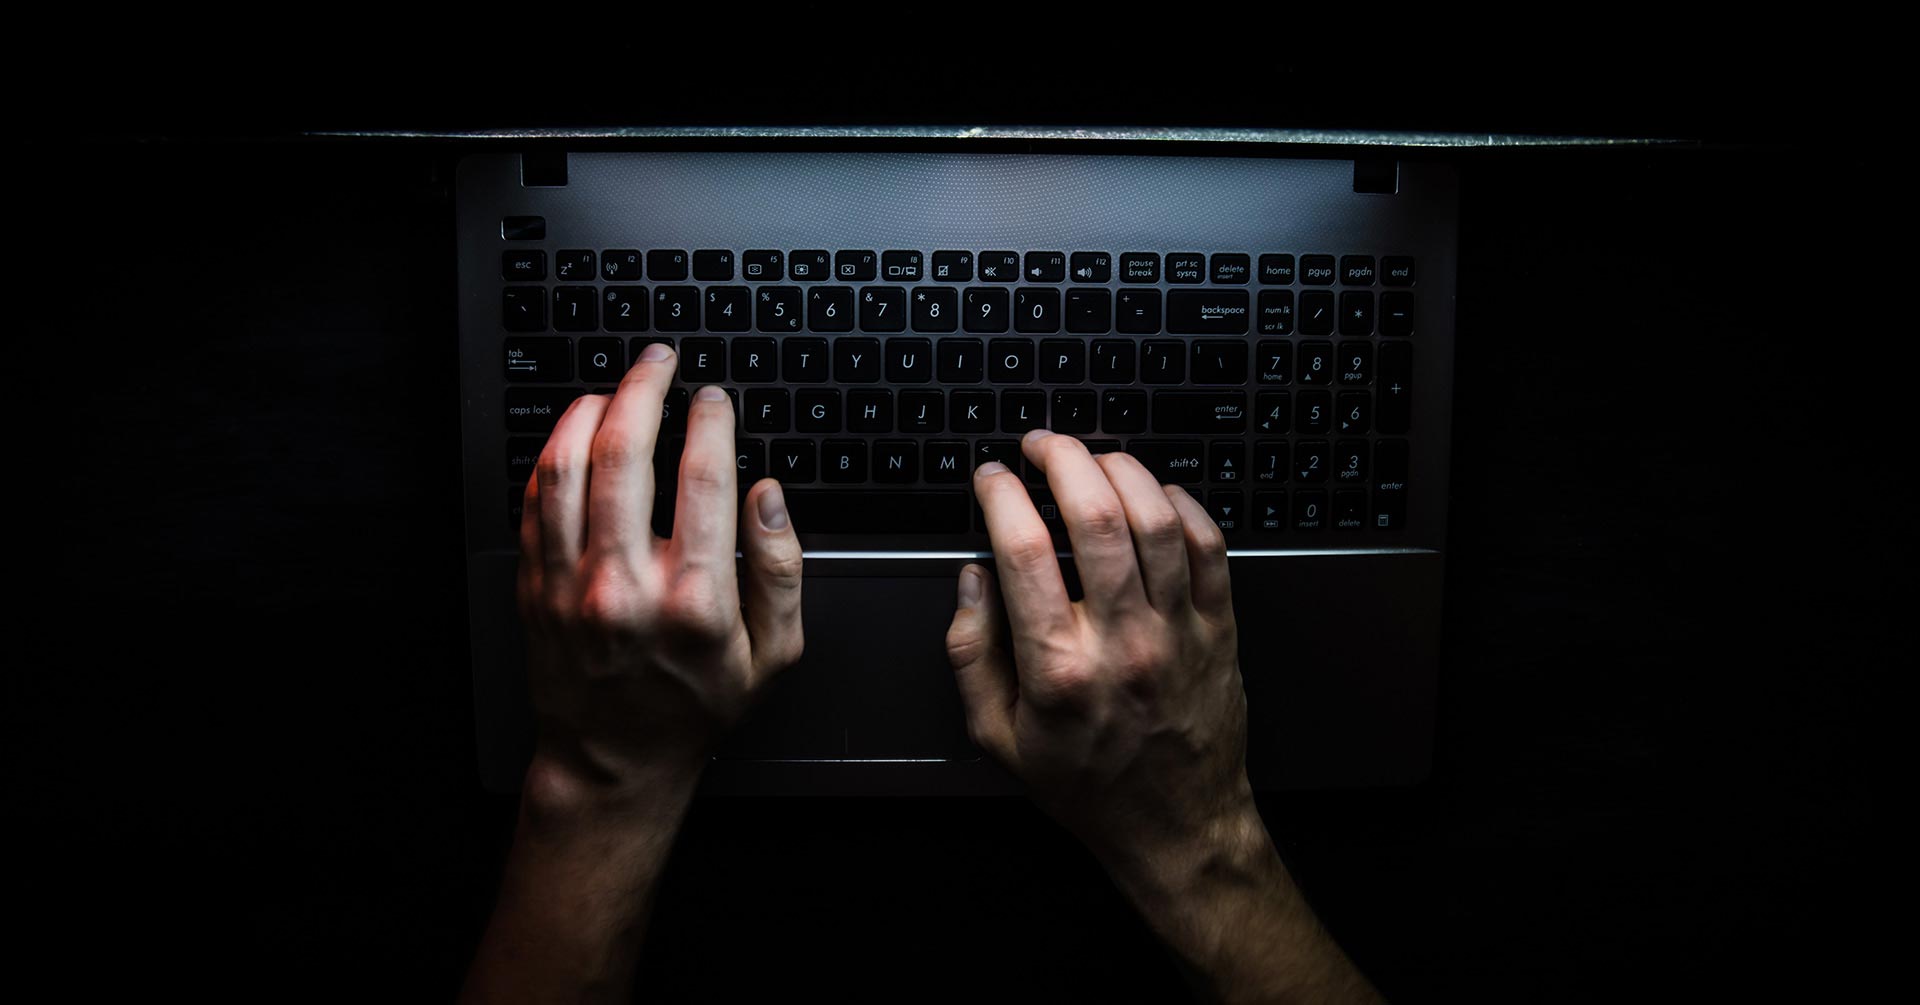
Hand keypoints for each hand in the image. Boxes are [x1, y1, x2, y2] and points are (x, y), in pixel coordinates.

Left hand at [517, 343, 803, 794]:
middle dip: (644, 391)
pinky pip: (535, 501)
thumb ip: (780, 569)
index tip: (714, 400)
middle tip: (658, 362)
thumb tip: (767, 494)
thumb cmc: (696, 705)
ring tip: (613, 389)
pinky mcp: (536, 588)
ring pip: (567, 469)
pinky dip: (553, 455)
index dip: (710, 422)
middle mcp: (626, 587)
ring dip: (589, 412)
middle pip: (623, 455)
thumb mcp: (773, 654)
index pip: (703, 479)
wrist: (614, 758)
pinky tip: (574, 434)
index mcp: (695, 601)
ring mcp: (571, 586)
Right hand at [944, 428, 1252, 872]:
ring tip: (1093, 459)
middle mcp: (1122, 642)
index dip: (1002, 494)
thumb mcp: (998, 736)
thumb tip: (972, 579)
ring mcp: (1178, 632)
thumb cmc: (1087, 783)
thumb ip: (971, 654)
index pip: (1023, 550)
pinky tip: (1154, 494)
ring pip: (1156, 518)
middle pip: (1097, 515)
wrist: (1176, 824)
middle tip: (1041, 445)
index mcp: (1058, 669)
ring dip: (1120, 469)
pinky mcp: (1220, 629)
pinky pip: (1209, 544)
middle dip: (1063, 459)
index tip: (991, 476)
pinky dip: (1181, 504)